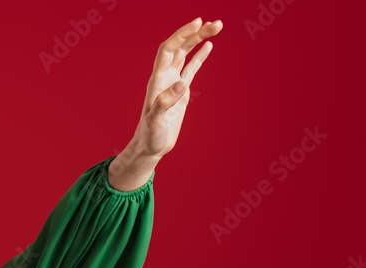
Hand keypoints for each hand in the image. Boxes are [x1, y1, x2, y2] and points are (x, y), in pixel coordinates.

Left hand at [129, 17, 223, 159]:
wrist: (150, 147)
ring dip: (199, 40)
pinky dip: (199, 56)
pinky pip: (190, 68)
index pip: (169, 49)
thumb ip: (165, 102)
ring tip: (217, 26)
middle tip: (216, 23)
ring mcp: (173, 83)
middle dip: (196, 33)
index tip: (197, 23)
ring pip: (186, 55)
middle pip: (180, 47)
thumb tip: (181, 85)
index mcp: (157, 80)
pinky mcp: (180, 92)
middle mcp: (164, 77)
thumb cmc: (149, 136)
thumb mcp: (155, 121)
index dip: (181, 34)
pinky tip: (209, 46)